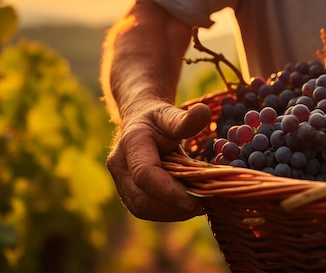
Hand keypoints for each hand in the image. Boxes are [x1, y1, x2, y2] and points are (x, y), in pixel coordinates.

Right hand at [106, 101, 211, 220]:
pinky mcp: (128, 194)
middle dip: (174, 207)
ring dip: (173, 212)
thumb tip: (204, 112)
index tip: (197, 200)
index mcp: (131, 144)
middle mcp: (120, 167)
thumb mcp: (170, 114)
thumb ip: (185, 119)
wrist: (140, 123)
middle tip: (205, 204)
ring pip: (143, 209)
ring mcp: (121, 183)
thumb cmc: (157, 118)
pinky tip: (188, 203)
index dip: (170, 192)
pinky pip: (147, 209)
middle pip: (142, 199)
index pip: (145, 174)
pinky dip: (170, 211)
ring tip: (199, 204)